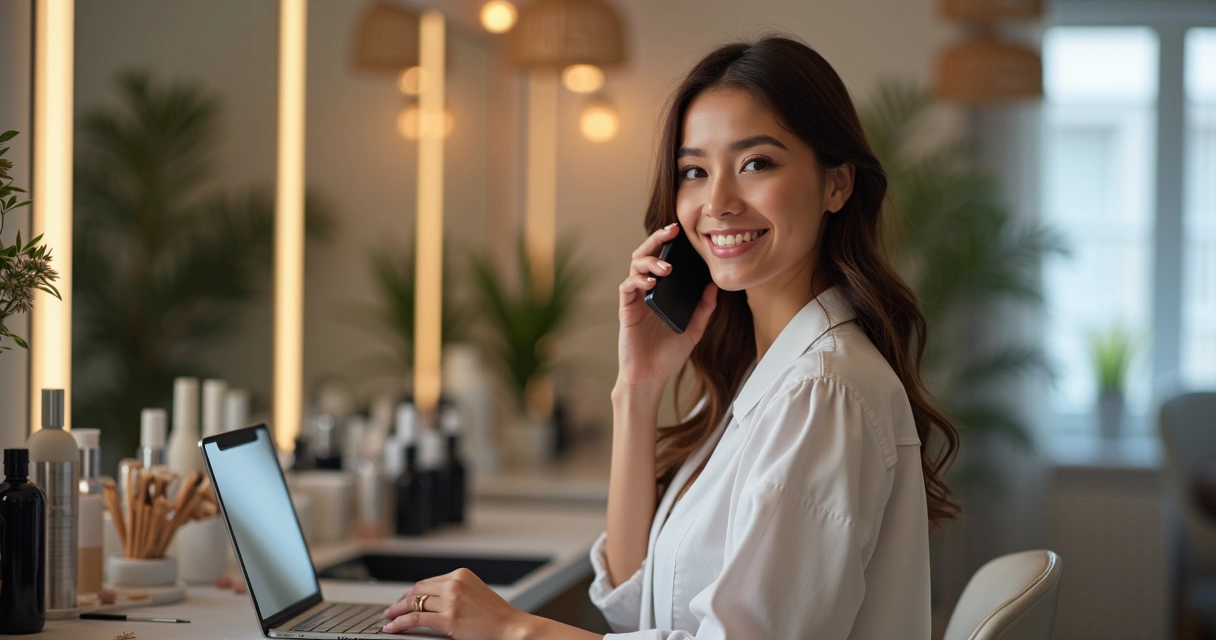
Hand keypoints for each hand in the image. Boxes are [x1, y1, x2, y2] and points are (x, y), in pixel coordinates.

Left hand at [382, 568, 530, 638]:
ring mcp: (451, 600)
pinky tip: (393, 627)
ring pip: (414, 603)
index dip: (412, 592)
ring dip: (397, 611)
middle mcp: (455, 584)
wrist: (511, 627)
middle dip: (401, 601)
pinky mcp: (449, 618)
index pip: (428, 581)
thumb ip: (456, 592)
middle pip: (418, 590)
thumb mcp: (476, 594)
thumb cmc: (497, 616)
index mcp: (461, 575)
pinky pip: (416, 619)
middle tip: (392, 609)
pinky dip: (400, 623)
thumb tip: (433, 601)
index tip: (404, 600)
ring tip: (389, 618)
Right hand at [617, 223, 717, 389]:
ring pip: (635, 266)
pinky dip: (638, 281)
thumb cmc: (668, 354)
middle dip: (657, 240)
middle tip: (671, 232)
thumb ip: (703, 309)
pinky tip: (651, 284)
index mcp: (663, 291)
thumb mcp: (694, 330)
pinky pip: (627, 287)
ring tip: (666, 268)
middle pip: (646, 255)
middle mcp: (647, 290)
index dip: (670, 244)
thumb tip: (713, 287)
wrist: (650, 377)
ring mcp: (635, 298)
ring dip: (650, 261)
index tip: (683, 232)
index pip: (663, 259)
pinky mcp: (626, 309)